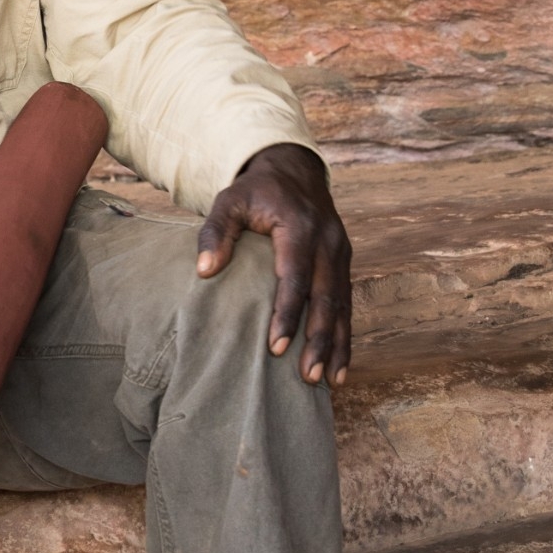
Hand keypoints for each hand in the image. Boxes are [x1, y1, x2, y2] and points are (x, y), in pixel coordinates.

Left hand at [195, 143, 351, 385]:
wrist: (293, 170)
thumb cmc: (255, 191)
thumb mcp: (229, 200)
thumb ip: (215, 232)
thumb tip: (205, 270)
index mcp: (300, 227)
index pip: (296, 276)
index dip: (287, 313)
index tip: (276, 347)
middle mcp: (328, 241)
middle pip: (325, 297)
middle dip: (318, 340)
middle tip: (307, 376)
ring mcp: (341, 252)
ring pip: (342, 305)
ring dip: (336, 344)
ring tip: (329, 381)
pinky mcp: (344, 263)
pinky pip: (346, 303)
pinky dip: (344, 335)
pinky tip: (341, 366)